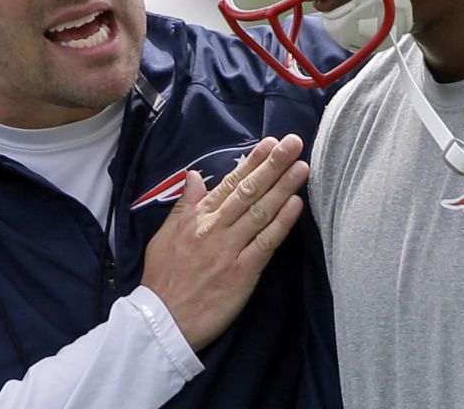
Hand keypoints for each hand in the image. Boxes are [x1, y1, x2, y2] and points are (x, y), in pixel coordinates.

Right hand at [141, 135, 308, 350]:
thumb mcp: (165, 235)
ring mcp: (230, 250)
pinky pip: (266, 243)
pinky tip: (296, 205)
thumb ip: (184, 205)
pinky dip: (282, 223)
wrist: (162, 321)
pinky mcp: (243, 273)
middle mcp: (215, 229)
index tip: (271, 143)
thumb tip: (193, 176)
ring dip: (283, 187)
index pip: (230, 183)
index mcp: (197, 218)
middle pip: (249, 191)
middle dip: (273, 165)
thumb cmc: (163, 279)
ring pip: (261, 212)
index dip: (252, 162)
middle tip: (294, 143)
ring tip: (302, 167)